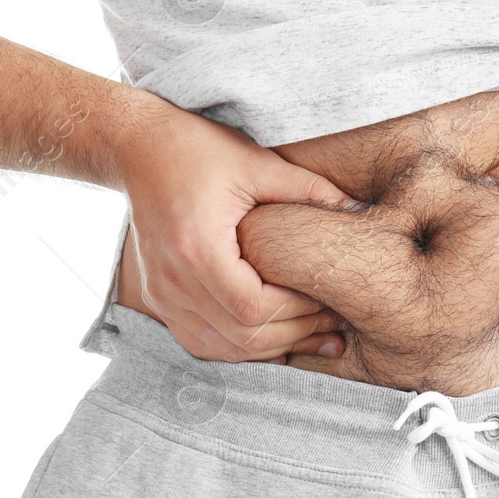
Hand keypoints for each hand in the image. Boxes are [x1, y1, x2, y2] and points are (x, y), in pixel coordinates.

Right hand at [120, 97, 357, 362]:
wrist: (137, 149)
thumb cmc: (197, 149)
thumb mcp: (258, 162)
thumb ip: (310, 190)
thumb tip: (361, 210)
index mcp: (197, 249)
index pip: (253, 307)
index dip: (298, 312)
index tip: (331, 299)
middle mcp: (173, 282)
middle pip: (242, 337)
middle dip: (296, 335)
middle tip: (336, 325)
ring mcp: (162, 295)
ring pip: (223, 349)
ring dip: (272, 348)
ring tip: (316, 337)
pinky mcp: (160, 299)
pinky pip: (203, 342)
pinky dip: (241, 347)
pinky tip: (275, 338)